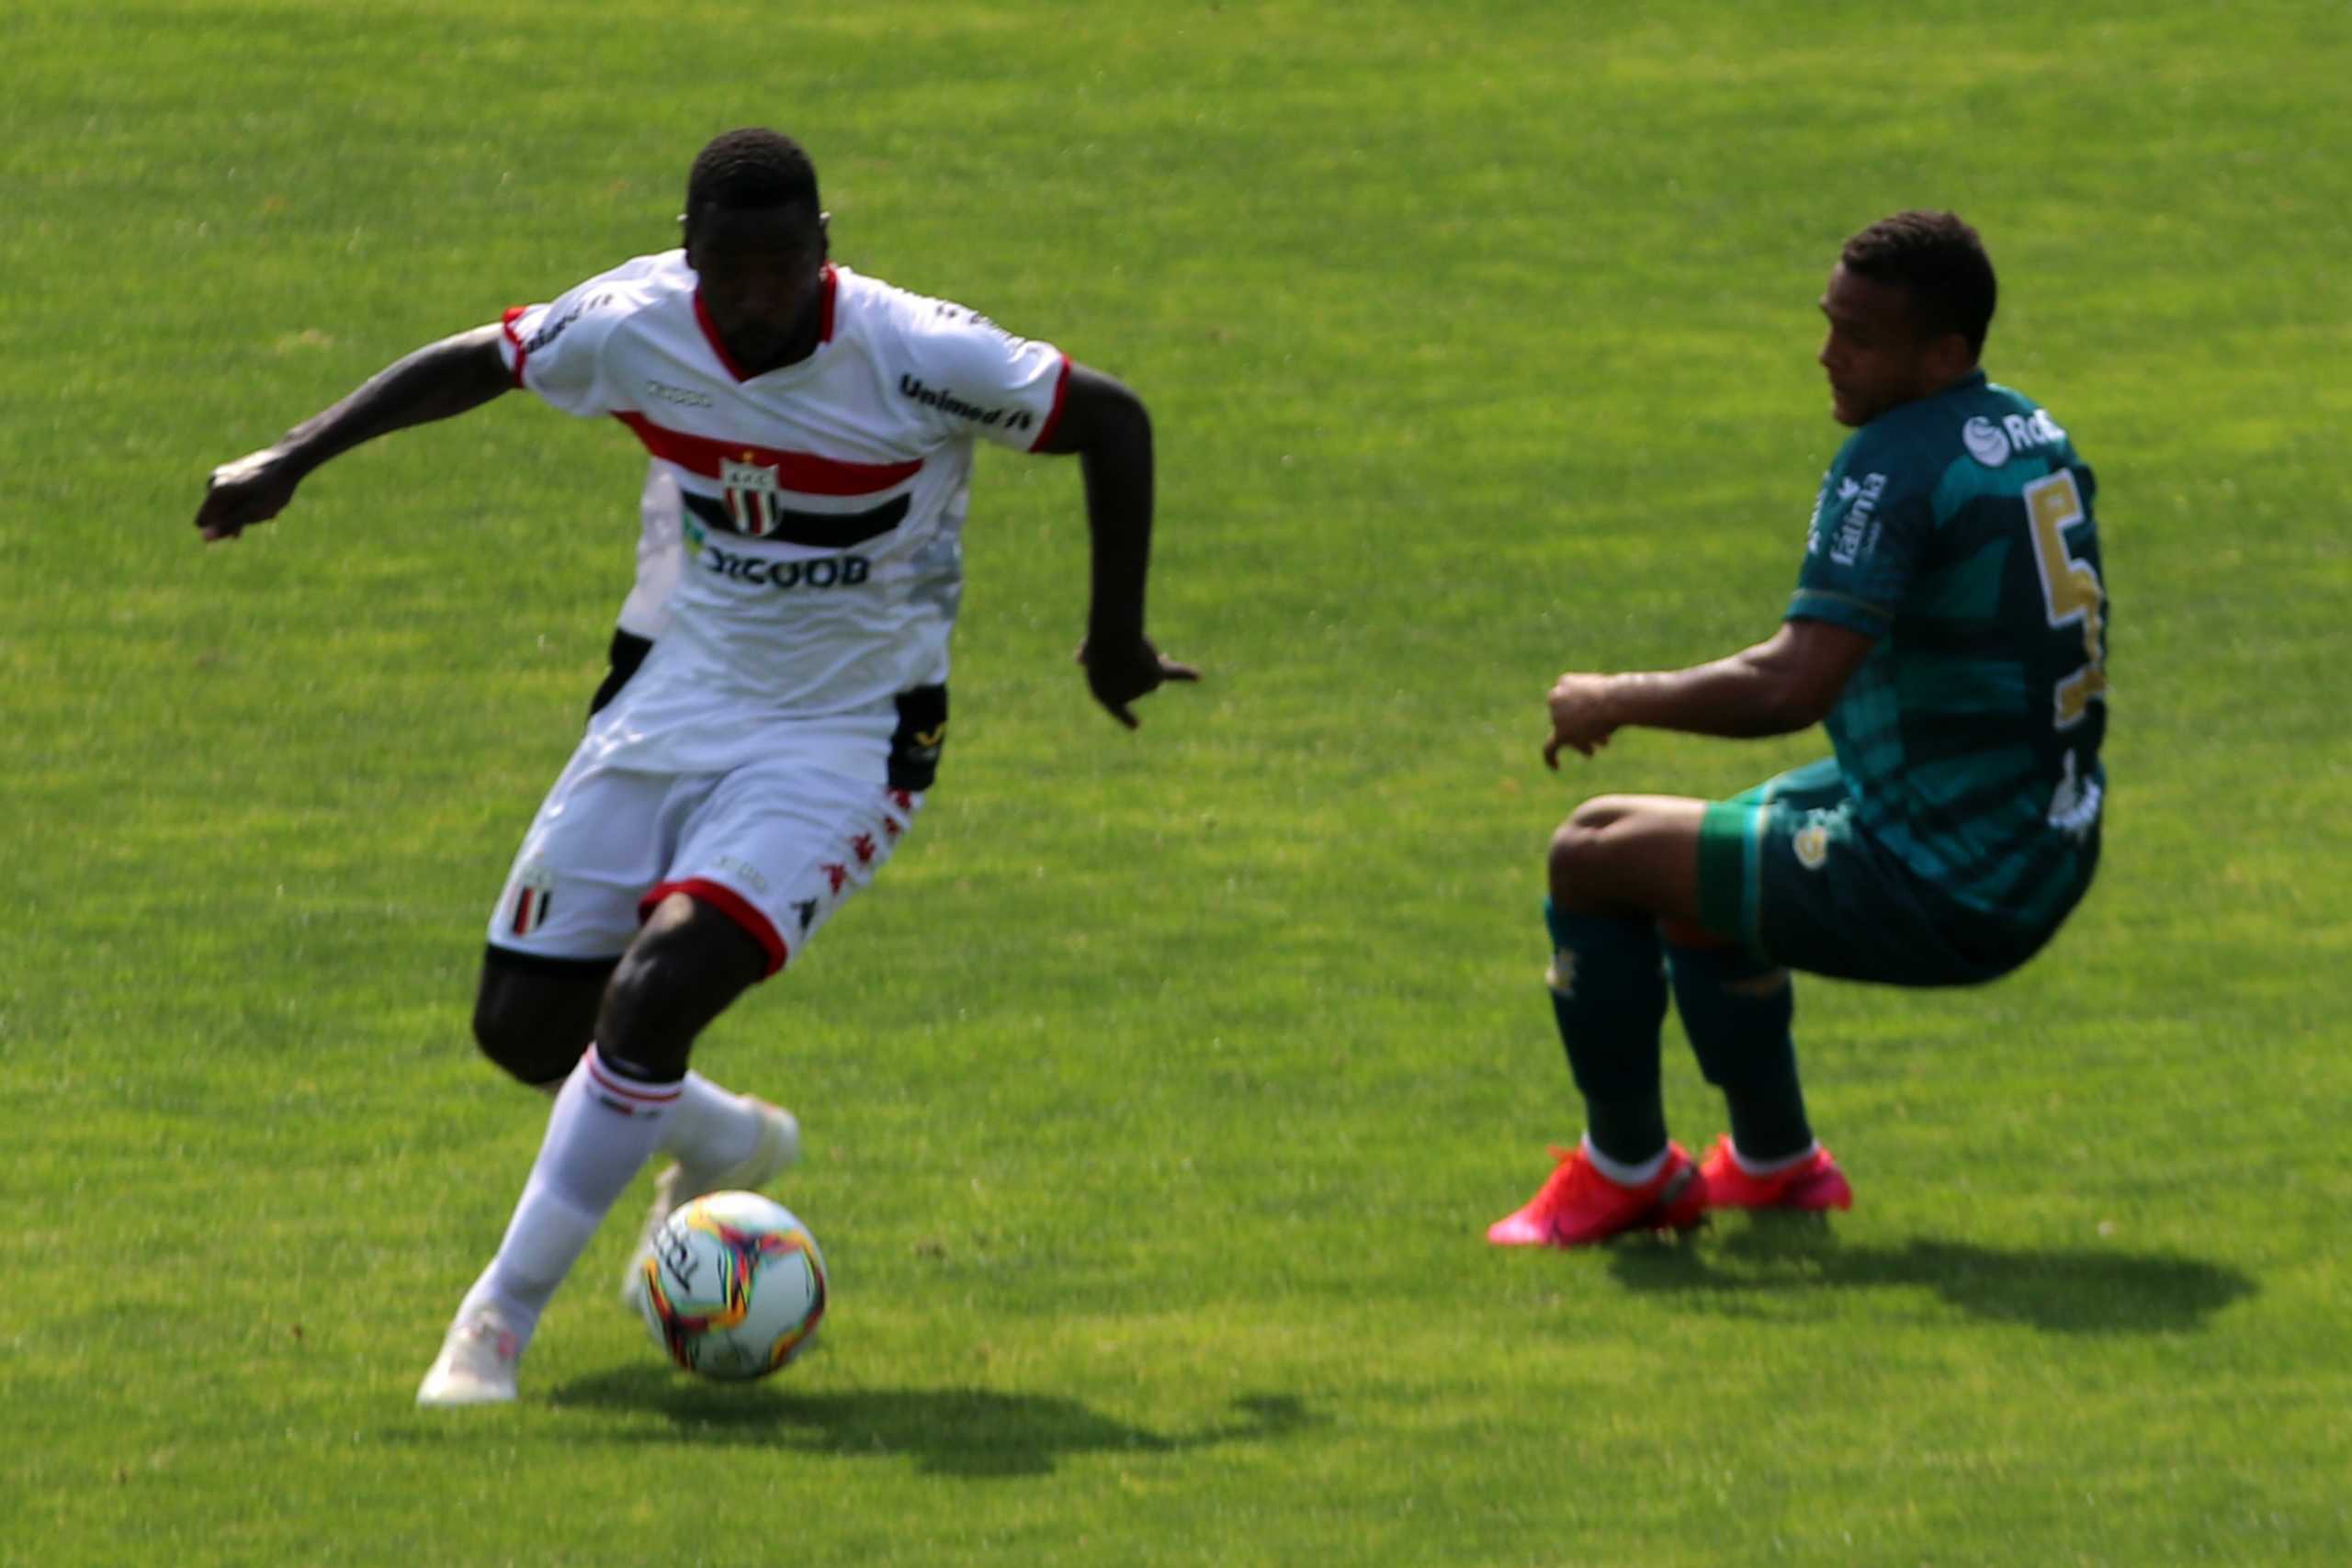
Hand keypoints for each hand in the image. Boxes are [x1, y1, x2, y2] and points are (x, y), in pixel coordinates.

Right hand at [195, 448, 303, 541]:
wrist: (289, 460)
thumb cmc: (273, 489)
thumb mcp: (252, 513)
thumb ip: (228, 525)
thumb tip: (204, 538)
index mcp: (215, 490)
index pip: (201, 521)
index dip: (220, 529)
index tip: (243, 527)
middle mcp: (214, 480)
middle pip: (218, 514)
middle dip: (238, 520)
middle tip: (262, 515)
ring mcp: (223, 474)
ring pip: (230, 505)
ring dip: (247, 512)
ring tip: (269, 508)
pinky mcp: (233, 471)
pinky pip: (236, 495)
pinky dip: (250, 501)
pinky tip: (268, 500)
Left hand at [1075, 634, 1199, 728]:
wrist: (1112, 640)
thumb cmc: (1098, 644)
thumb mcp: (1087, 649)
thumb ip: (1086, 655)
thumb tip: (1080, 657)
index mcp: (1104, 696)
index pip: (1118, 709)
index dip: (1126, 716)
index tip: (1136, 725)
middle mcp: (1125, 696)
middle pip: (1138, 684)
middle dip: (1138, 671)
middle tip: (1133, 655)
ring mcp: (1141, 688)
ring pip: (1151, 674)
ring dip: (1149, 660)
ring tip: (1138, 646)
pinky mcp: (1156, 675)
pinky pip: (1175, 674)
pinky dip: (1186, 673)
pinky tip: (1198, 675)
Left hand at [1544, 672, 1619, 768]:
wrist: (1617, 700)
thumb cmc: (1617, 694)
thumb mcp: (1605, 693)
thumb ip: (1593, 704)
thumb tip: (1590, 723)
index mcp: (1563, 682)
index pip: (1568, 703)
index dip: (1582, 712)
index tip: (1596, 718)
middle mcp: (1555, 697)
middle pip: (1567, 719)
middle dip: (1585, 728)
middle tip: (1604, 738)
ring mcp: (1556, 715)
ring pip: (1567, 734)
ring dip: (1583, 741)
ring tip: (1600, 745)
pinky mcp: (1561, 732)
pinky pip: (1550, 748)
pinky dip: (1551, 758)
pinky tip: (1556, 767)